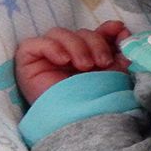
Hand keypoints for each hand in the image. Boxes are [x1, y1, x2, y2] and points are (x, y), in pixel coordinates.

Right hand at [14, 20, 130, 105]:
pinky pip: (34, 43)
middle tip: (102, 62)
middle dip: (95, 43)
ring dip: (76, 45)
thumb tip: (123, 31)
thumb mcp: (112, 73)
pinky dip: (51, 47)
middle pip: (79, 33)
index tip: (120, 30)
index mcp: (87, 55)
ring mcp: (46, 57)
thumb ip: (118, 53)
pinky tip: (63, 60)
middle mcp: (67, 54)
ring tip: (85, 66)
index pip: (95, 33)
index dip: (107, 30)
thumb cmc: (93, 100)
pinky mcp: (27, 61)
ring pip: (59, 33)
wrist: (77, 121)